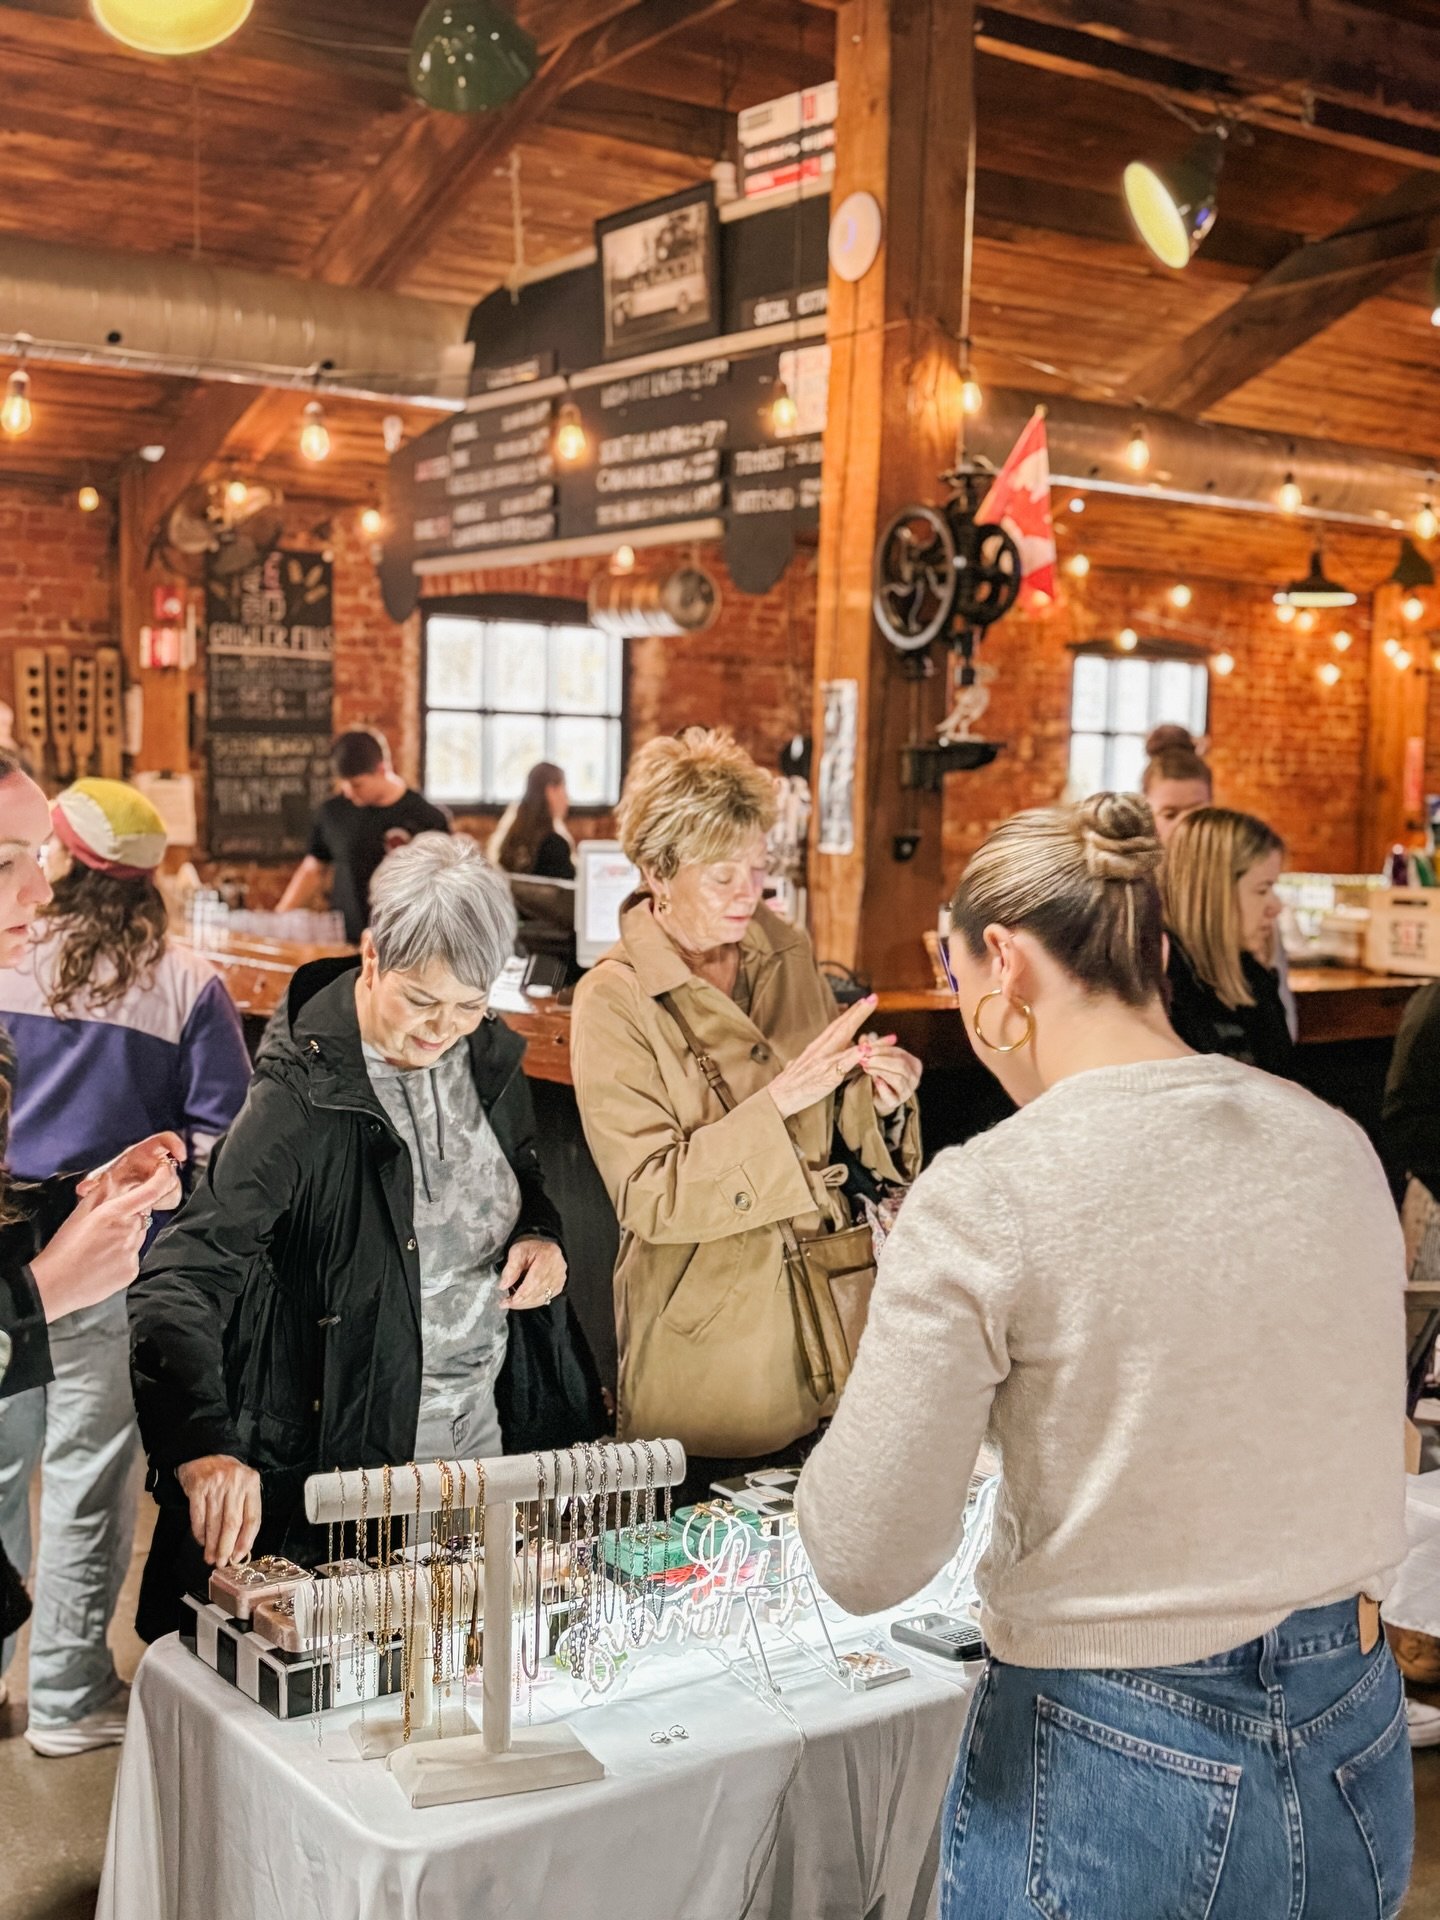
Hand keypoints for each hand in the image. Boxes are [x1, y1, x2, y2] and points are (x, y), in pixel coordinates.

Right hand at [30, 1154, 182, 1321]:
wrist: (56, 1284)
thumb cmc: (63, 1248)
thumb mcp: (79, 1214)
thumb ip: (100, 1195)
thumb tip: (114, 1180)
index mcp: (114, 1213)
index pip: (151, 1192)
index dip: (162, 1179)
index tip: (165, 1172)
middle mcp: (128, 1231)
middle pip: (143, 1215)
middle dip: (132, 1214)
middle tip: (109, 1225)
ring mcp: (132, 1253)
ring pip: (139, 1236)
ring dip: (128, 1235)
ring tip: (102, 1246)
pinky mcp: (132, 1271)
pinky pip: (134, 1256)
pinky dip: (124, 1255)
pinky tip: (105, 1261)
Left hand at [77, 1131, 185, 1210]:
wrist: (115, 1196)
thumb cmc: (110, 1181)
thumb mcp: (101, 1179)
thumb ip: (94, 1181)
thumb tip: (82, 1188)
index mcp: (141, 1153)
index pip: (164, 1140)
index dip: (174, 1144)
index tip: (180, 1156)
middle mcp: (154, 1163)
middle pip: (172, 1167)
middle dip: (166, 1181)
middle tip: (153, 1193)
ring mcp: (161, 1177)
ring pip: (173, 1184)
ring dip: (162, 1195)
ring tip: (145, 1203)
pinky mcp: (164, 1191)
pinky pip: (171, 1196)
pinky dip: (163, 1202)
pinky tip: (150, 1207)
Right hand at [176, 1455, 262, 1566]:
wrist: (202, 1454)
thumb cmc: (226, 1476)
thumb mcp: (241, 1486)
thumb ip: (243, 1510)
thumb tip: (240, 1547)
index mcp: (251, 1483)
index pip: (252, 1518)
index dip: (246, 1541)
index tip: (239, 1557)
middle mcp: (235, 1483)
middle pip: (233, 1523)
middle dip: (226, 1547)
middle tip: (221, 1562)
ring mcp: (216, 1484)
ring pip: (215, 1523)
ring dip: (211, 1544)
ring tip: (210, 1558)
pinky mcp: (198, 1487)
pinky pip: (199, 1517)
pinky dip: (199, 1533)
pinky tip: (201, 1541)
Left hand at [500, 1237, 566, 1310]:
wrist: (543, 1249)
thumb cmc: (530, 1249)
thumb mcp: (517, 1252)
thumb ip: (511, 1268)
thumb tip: (504, 1285)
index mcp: (548, 1255)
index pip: (535, 1280)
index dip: (520, 1294)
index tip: (506, 1301)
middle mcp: (558, 1268)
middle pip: (538, 1291)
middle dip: (520, 1301)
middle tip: (506, 1303)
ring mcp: (560, 1279)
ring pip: (542, 1298)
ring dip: (525, 1304)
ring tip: (511, 1303)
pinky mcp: (559, 1286)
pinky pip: (545, 1299)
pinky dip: (531, 1303)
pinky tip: (522, 1302)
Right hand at [767, 996, 876, 1119]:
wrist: (779, 1096)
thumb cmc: (793, 1083)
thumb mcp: (804, 1064)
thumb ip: (817, 1056)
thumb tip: (822, 1050)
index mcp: (817, 1046)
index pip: (836, 1025)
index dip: (851, 1013)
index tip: (864, 1001)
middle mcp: (821, 1049)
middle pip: (841, 1026)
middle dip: (858, 1011)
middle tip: (873, 997)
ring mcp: (824, 1060)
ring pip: (844, 1038)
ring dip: (858, 1022)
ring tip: (870, 1010)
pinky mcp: (827, 1075)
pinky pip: (842, 1064)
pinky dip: (854, 1055)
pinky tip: (865, 1048)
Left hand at [856, 1035, 921, 1115]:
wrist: (879, 1096)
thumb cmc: (881, 1073)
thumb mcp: (879, 1057)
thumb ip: (873, 1047)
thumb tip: (865, 1037)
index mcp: (914, 1063)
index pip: (899, 1053)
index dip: (882, 1049)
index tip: (866, 1047)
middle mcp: (914, 1077)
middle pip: (900, 1065)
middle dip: (880, 1060)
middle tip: (865, 1058)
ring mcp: (907, 1091)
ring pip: (897, 1078)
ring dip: (880, 1071)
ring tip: (866, 1067)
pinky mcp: (896, 1102)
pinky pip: (890, 1095)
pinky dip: (882, 1087)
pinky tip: (875, 1080)